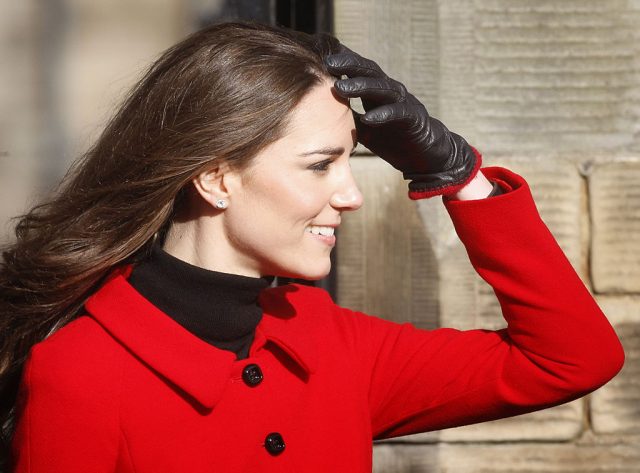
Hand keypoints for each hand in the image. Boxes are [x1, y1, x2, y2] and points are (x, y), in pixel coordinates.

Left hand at [324, 45, 480, 198]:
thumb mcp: (363, 128)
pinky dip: (383, 115)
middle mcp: (390, 91)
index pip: (357, 71)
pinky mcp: (414, 119)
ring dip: (361, 86)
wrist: (424, 154)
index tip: (318, 55)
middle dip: (348, 65)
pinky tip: (368, 119)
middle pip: (369, 72)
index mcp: (376, 92)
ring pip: (382, 88)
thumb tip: (320, 116)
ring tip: (340, 87)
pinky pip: (398, 113)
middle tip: (328, 61)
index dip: (340, 62)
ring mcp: (403, 102)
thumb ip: (346, 118)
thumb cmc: (392, 138)